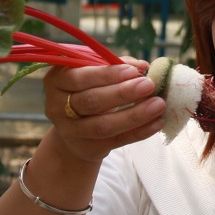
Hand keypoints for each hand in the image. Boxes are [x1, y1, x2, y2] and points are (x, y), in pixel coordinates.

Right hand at [43, 60, 166, 163]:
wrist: (74, 131)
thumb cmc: (86, 91)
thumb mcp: (91, 74)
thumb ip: (114, 66)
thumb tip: (142, 65)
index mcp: (56, 81)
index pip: (80, 77)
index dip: (107, 74)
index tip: (133, 70)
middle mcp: (57, 107)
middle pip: (91, 101)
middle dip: (122, 93)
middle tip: (149, 85)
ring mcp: (72, 131)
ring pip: (104, 125)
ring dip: (134, 115)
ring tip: (158, 104)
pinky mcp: (90, 148)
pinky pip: (117, 140)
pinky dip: (139, 132)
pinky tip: (156, 122)